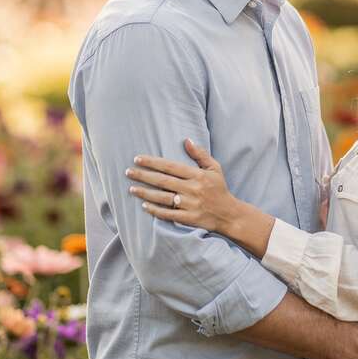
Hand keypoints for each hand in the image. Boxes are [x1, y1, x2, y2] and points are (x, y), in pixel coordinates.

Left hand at [126, 139, 243, 234]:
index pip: (170, 166)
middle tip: (128, 172)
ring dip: (145, 193)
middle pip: (163, 181)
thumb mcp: (215, 168)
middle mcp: (192, 189)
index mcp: (197, 175)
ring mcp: (190, 205)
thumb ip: (200, 154)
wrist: (229, 215)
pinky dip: (155, 210)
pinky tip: (144, 205)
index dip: (153, 162)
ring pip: (162, 198)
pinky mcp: (188, 218)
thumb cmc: (219, 189)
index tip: (137, 159)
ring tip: (132, 189)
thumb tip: (186, 140)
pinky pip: (168, 214)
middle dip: (144, 176)